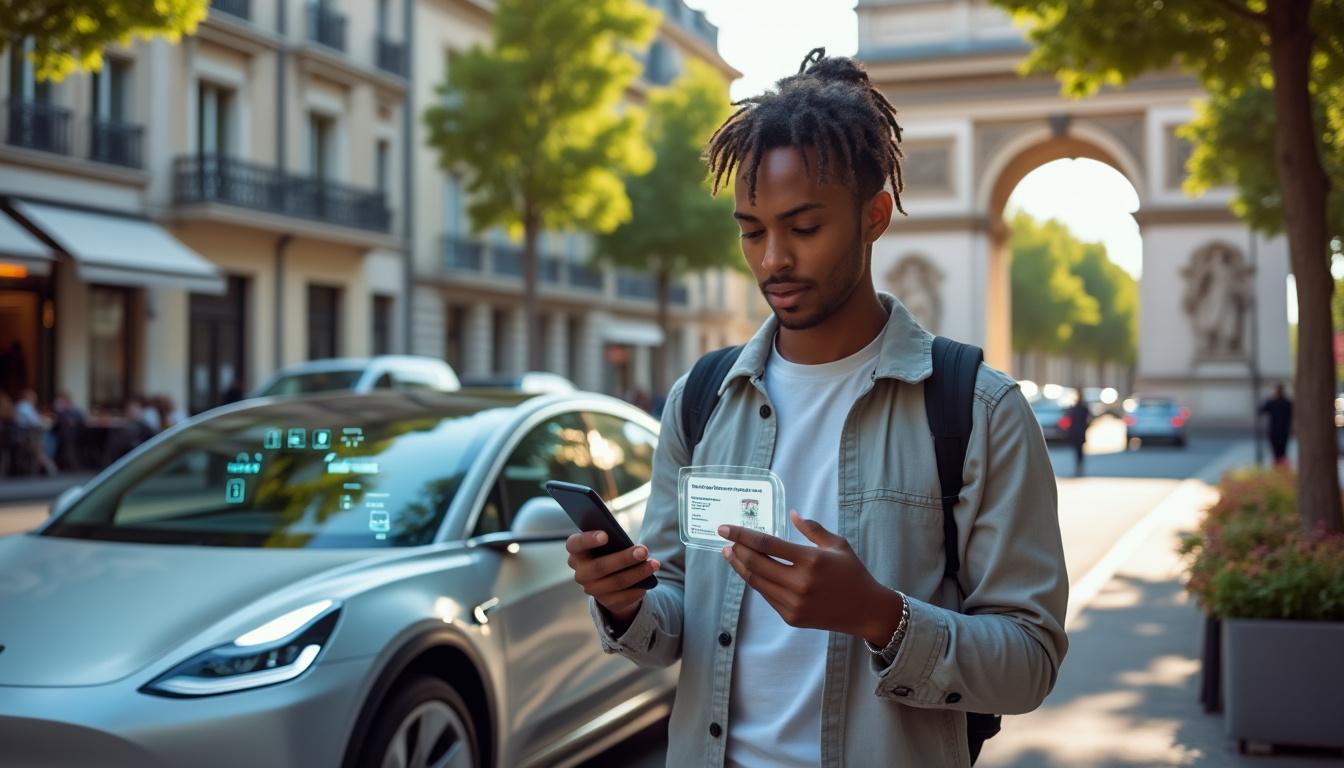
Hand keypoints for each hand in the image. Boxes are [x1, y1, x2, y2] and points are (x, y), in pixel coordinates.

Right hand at [564, 530, 660, 629]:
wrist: (612, 577)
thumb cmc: (610, 550)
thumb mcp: (609, 543)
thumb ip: (613, 541)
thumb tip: (633, 547)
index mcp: (577, 552)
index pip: (575, 544)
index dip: (588, 539)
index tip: (606, 535)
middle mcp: (580, 573)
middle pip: (600, 566)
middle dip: (624, 558)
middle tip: (644, 551)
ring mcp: (592, 589)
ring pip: (616, 582)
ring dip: (638, 573)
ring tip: (654, 564)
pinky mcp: (606, 602)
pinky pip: (624, 597)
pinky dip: (638, 588)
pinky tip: (649, 581)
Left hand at [720, 510, 903, 646]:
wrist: (865, 610)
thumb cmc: (852, 573)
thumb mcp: (837, 544)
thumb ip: (812, 528)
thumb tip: (791, 513)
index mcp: (811, 560)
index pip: (766, 545)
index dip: (741, 535)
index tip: (724, 528)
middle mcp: (799, 583)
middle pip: (755, 563)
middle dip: (736, 549)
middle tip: (726, 539)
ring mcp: (793, 603)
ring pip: (756, 581)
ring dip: (739, 566)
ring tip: (730, 553)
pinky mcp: (791, 616)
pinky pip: (766, 595)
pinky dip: (755, 581)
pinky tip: (750, 570)